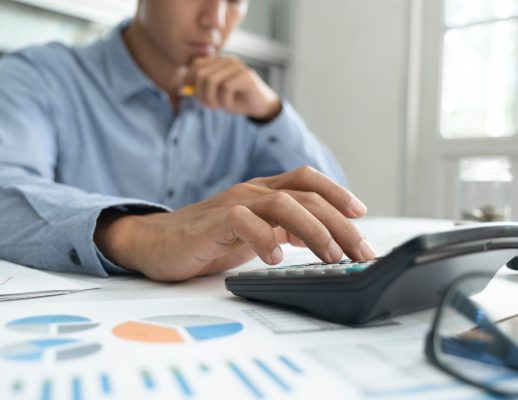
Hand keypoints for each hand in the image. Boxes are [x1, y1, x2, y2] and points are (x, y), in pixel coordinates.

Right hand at [94, 167, 375, 281]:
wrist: (156, 242)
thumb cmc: (208, 239)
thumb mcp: (256, 233)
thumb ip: (285, 229)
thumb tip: (324, 239)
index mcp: (264, 192)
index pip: (307, 181)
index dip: (337, 192)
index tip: (360, 214)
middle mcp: (253, 192)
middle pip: (306, 196)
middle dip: (339, 223)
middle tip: (360, 250)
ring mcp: (234, 204)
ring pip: (283, 204)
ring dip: (312, 230)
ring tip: (330, 254)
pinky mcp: (214, 222)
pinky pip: (244, 222)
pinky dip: (264, 239)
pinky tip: (275, 258)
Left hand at [182, 56, 281, 121]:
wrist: (260, 106)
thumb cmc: (236, 100)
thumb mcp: (215, 95)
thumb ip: (200, 89)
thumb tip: (183, 89)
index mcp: (219, 62)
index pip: (196, 64)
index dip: (188, 78)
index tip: (187, 92)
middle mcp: (228, 61)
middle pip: (202, 73)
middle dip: (199, 93)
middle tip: (206, 106)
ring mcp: (238, 67)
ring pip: (212, 80)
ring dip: (211, 99)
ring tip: (217, 108)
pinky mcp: (246, 76)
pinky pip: (226, 88)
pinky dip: (224, 102)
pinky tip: (228, 106)